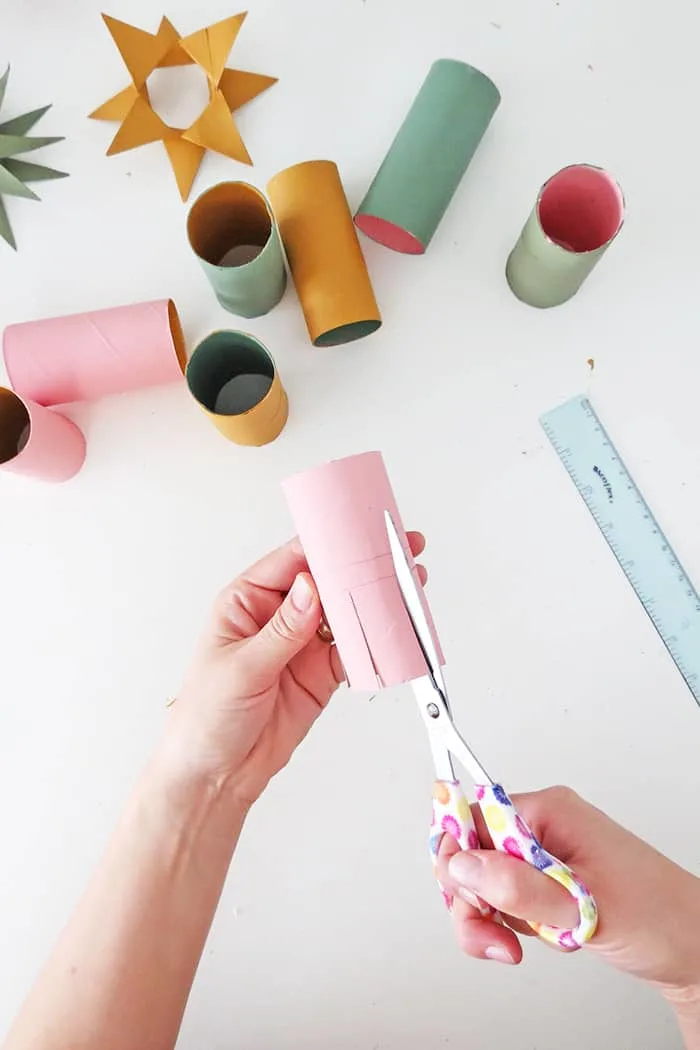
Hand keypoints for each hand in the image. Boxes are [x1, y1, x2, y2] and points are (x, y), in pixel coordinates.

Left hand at [160, 533, 426, 808]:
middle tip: (397, 556)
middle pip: (327, 583)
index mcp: (248, 601)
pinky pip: (355, 651)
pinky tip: (393, 632)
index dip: (326, 546)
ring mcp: (302, 645)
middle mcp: (278, 617)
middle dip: (361, 570)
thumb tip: (309, 588)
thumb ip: (282, 630)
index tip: (358, 536)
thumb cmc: (205, 716)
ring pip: (346, 615)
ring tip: (406, 589)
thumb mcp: (241, 668)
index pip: (292, 562)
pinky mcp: (321, 674)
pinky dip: (376, 644)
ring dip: (375, 604)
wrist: (215, 775)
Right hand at [437, 787, 699, 998]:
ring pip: (483, 882)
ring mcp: (543, 855)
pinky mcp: (547, 881)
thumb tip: (463, 866)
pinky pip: (505, 899)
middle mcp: (542, 827)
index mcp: (548, 812)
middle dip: (473, 900)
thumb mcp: (579, 906)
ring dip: (494, 919)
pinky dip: (511, 926)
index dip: (459, 860)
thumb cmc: (655, 916)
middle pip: (472, 853)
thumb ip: (516, 886)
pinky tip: (541, 936)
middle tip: (494, 935)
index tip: (466, 897)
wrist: (691, 947)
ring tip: (519, 943)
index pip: (473, 818)